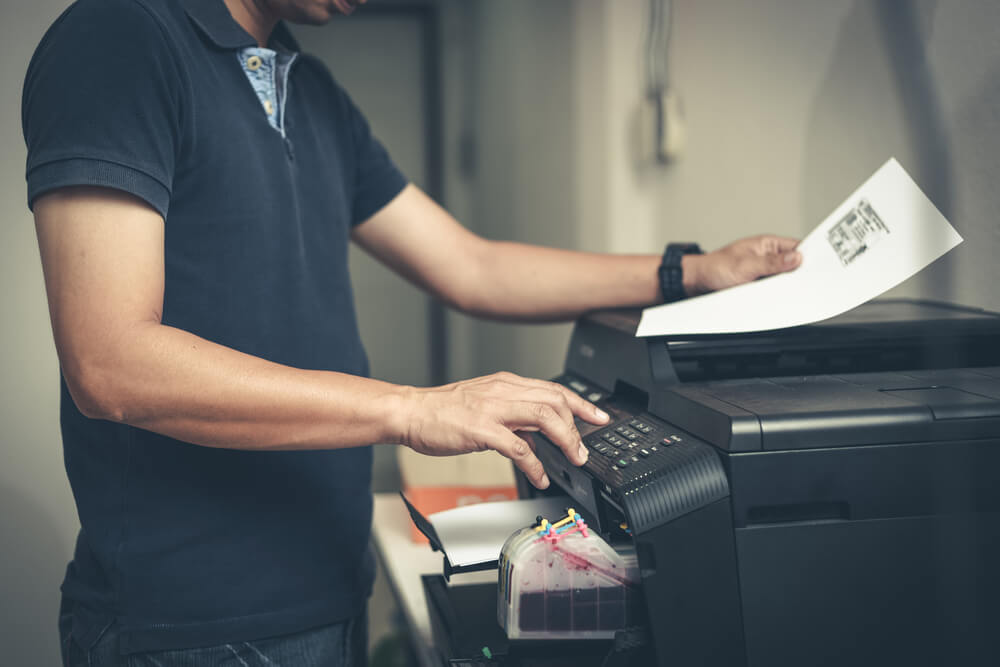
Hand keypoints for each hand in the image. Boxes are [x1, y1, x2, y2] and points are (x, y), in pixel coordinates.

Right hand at [399, 372, 609, 488]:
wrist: (410, 412)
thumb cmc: (442, 411)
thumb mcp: (484, 406)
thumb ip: (512, 417)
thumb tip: (536, 435)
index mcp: (505, 383)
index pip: (553, 388)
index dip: (581, 403)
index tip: (598, 416)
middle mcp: (503, 390)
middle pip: (556, 400)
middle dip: (579, 424)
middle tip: (586, 447)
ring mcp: (493, 409)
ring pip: (545, 417)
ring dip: (565, 441)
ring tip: (573, 459)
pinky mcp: (482, 430)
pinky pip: (520, 447)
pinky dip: (536, 464)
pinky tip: (540, 476)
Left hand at [683, 235, 800, 296]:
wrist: (698, 283)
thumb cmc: (715, 268)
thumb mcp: (746, 265)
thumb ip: (771, 263)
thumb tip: (796, 258)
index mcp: (767, 244)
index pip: (796, 247)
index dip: (809, 257)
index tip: (819, 268)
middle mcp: (767, 256)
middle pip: (793, 265)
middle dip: (799, 274)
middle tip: (805, 285)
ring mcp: (763, 271)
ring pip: (784, 279)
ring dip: (787, 286)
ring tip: (790, 292)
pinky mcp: (758, 284)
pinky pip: (773, 289)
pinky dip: (777, 295)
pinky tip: (779, 300)